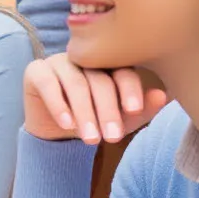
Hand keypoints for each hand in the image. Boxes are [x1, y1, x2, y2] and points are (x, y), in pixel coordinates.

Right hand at [23, 53, 167, 145]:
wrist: (57, 133)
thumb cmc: (94, 120)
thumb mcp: (121, 120)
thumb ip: (140, 109)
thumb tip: (162, 97)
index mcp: (110, 63)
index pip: (122, 71)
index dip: (129, 89)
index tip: (134, 110)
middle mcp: (85, 58)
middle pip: (99, 80)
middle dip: (107, 111)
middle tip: (112, 137)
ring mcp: (59, 62)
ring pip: (75, 84)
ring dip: (84, 113)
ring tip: (91, 139)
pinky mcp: (36, 71)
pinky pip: (48, 84)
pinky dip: (58, 105)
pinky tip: (67, 123)